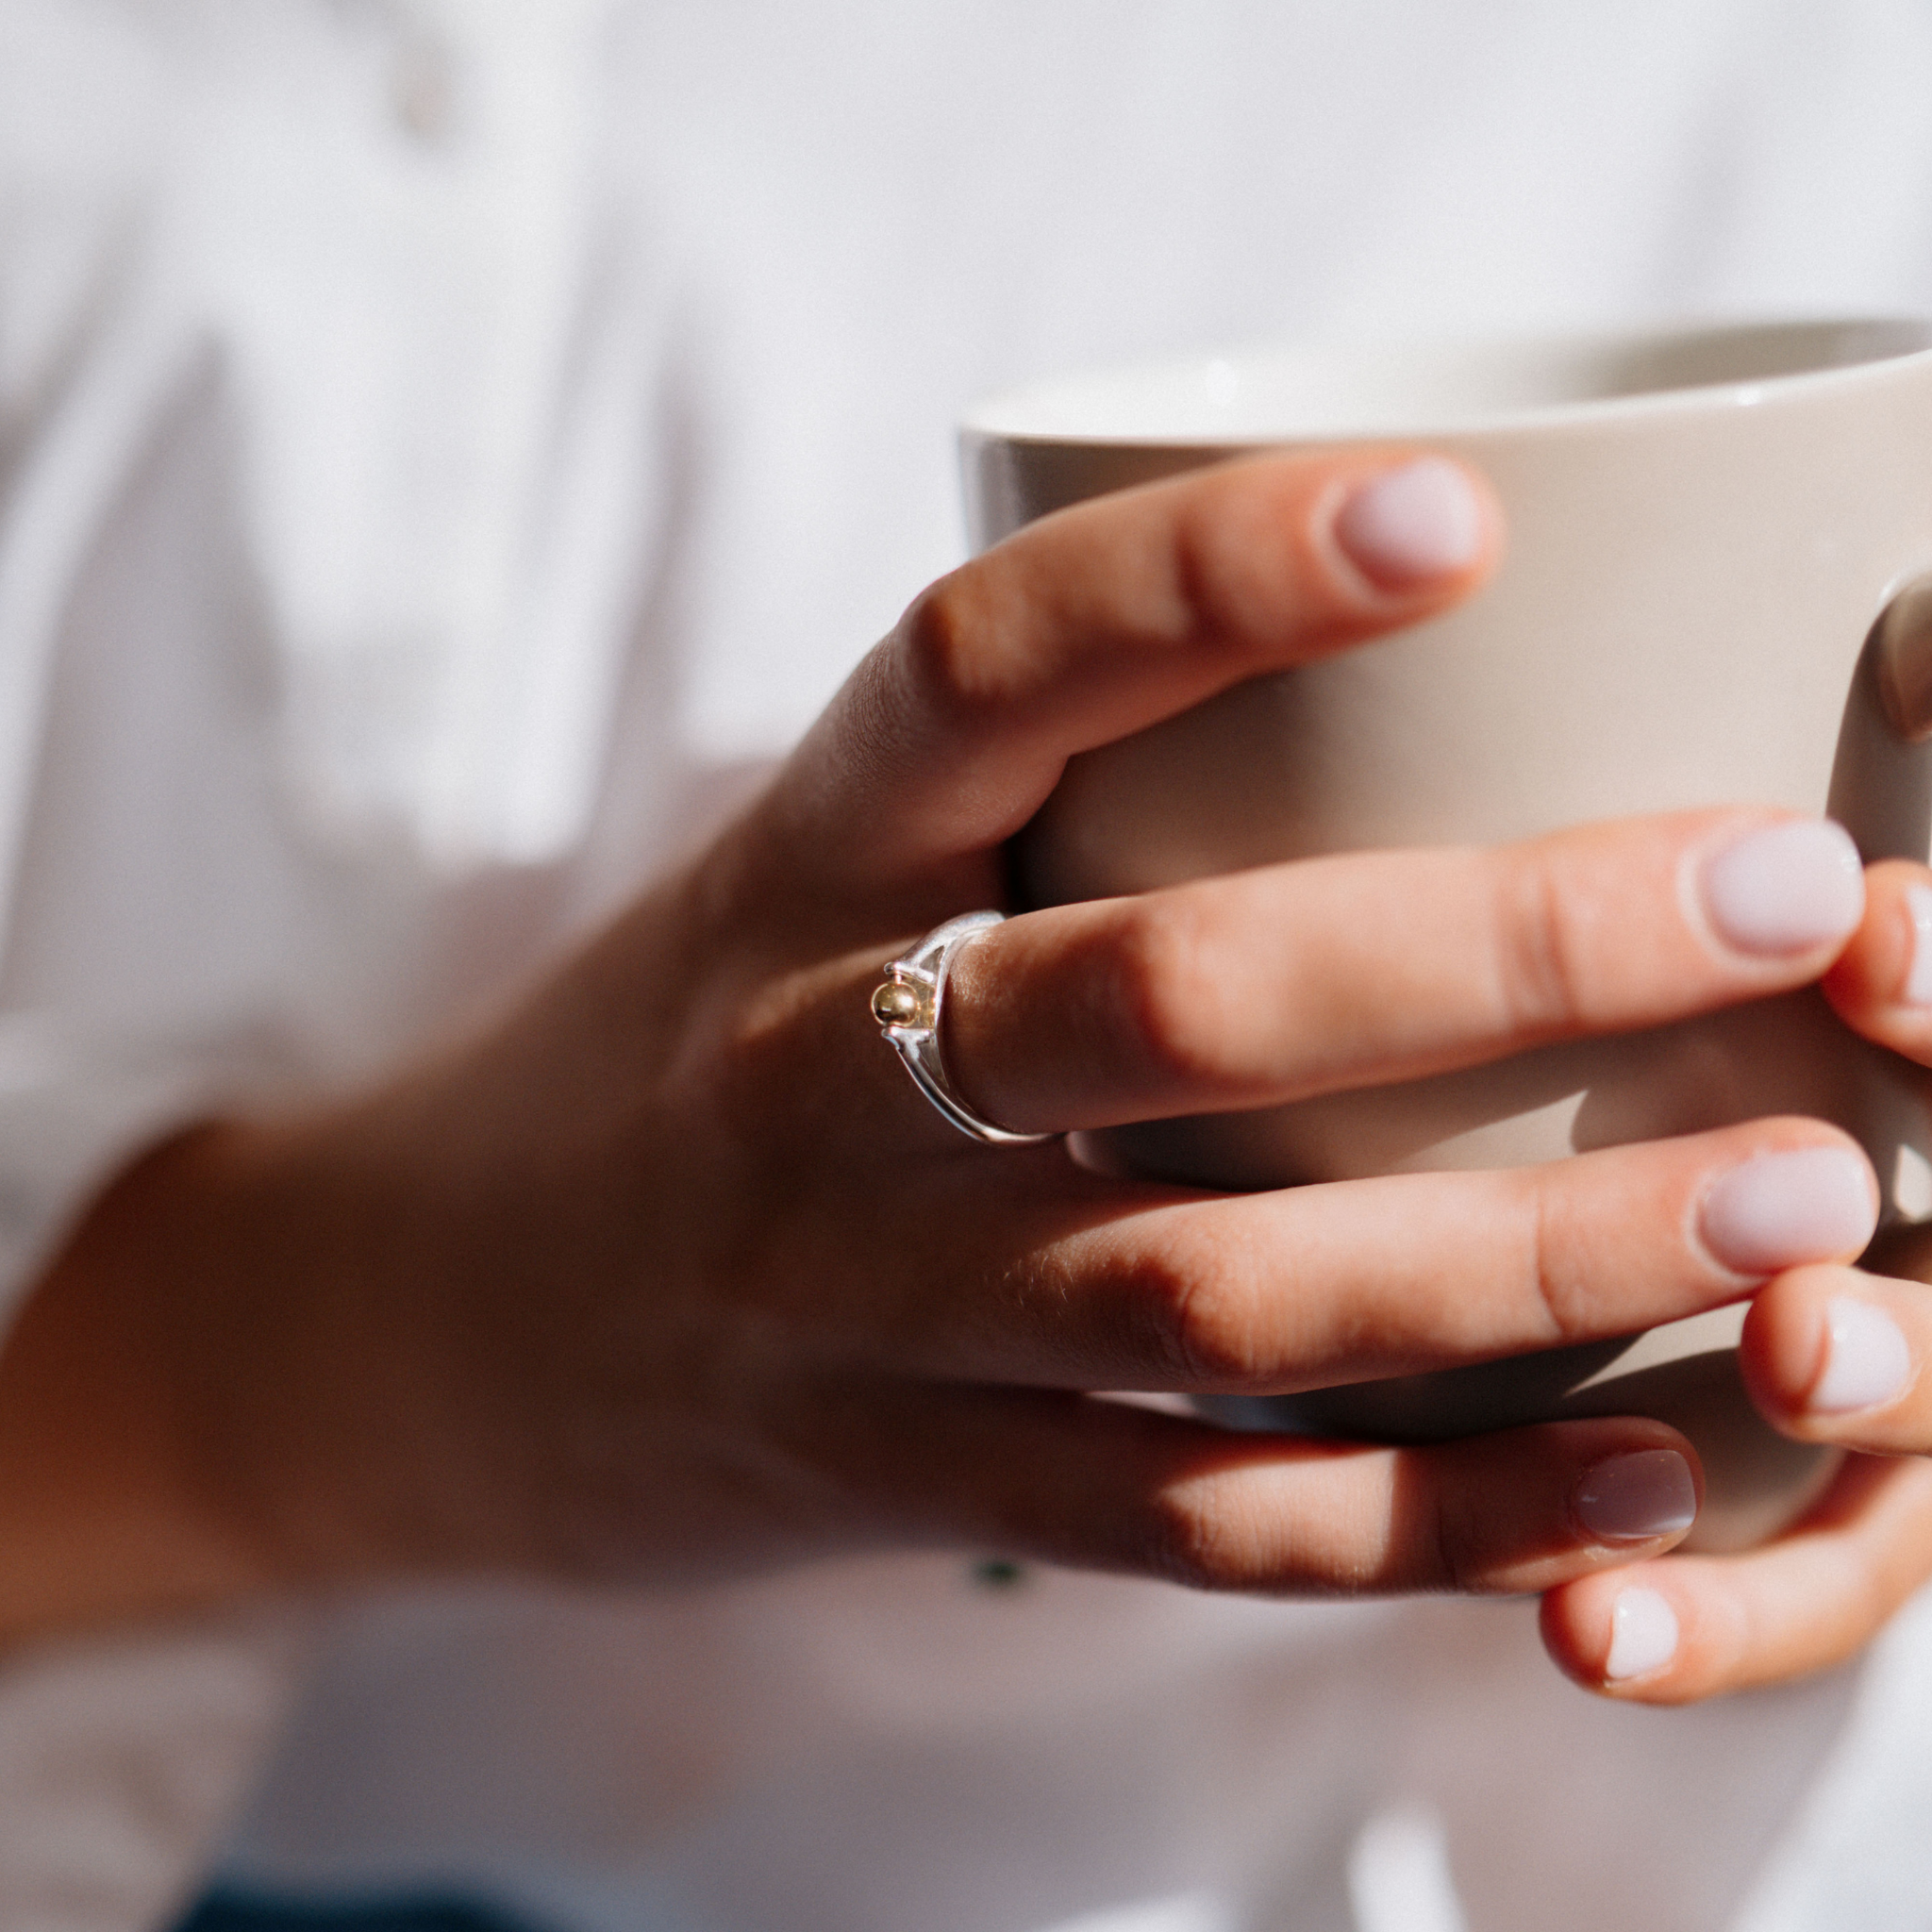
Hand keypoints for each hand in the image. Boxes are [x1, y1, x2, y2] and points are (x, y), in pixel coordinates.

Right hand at [0, 453, 1881, 1634]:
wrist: (440, 1323)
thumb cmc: (689, 1048)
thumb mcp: (797, 872)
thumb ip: (1021, 796)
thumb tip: (1395, 673)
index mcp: (795, 868)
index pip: (972, 671)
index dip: (1192, 578)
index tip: (1446, 509)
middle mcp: (822, 1075)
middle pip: (1156, 998)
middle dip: (1490, 947)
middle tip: (1774, 889)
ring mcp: (872, 1308)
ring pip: (1213, 1294)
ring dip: (1525, 1257)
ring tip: (1794, 1192)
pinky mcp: (926, 1480)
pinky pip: (1203, 1523)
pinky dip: (1438, 1517)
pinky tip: (1649, 1480)